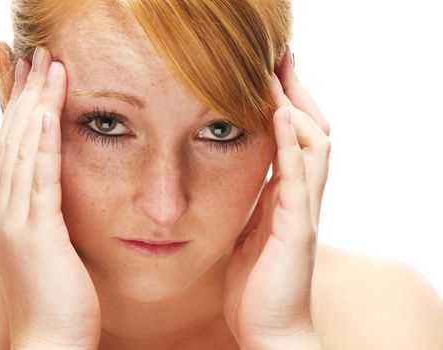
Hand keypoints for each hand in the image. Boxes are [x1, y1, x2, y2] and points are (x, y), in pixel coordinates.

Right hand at [0, 46, 100, 348]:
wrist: (49, 342)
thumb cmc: (57, 298)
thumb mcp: (51, 248)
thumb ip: (50, 217)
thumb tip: (60, 195)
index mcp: (11, 211)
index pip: (13, 148)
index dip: (21, 109)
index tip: (34, 77)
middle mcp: (7, 209)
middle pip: (13, 139)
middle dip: (26, 94)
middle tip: (38, 56)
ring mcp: (18, 220)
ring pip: (23, 149)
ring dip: (36, 105)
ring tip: (48, 66)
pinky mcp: (38, 233)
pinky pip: (40, 177)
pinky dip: (44, 140)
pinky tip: (50, 112)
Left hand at [223, 47, 329, 349]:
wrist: (269, 330)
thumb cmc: (256, 286)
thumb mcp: (248, 234)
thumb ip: (251, 206)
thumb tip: (238, 182)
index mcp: (285, 198)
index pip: (293, 139)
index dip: (285, 105)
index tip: (269, 75)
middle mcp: (301, 198)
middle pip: (312, 131)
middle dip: (298, 93)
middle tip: (282, 56)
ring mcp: (303, 211)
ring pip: (314, 145)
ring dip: (298, 106)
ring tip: (279, 73)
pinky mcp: (298, 228)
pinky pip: (299, 177)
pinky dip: (291, 144)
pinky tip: (281, 115)